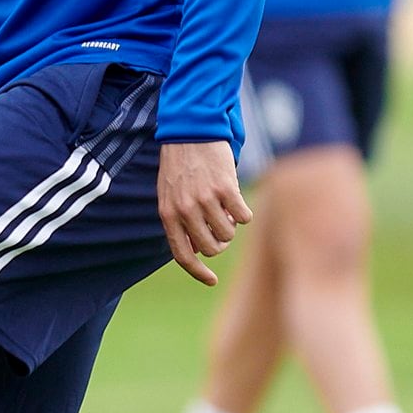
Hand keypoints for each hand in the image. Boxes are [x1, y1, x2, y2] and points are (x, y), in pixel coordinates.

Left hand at [157, 141, 250, 286]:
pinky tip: (236, 198)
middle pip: (210, 248)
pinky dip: (244, 212)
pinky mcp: (226, 188)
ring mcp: (205, 200)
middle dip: (219, 242)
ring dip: (231, 225)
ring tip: (225, 207)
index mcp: (168, 214)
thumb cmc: (181, 165)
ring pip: (228, 234)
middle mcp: (185, 210)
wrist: (191, 131)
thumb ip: (178, 222)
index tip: (211, 281)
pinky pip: (243, 217)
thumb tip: (196, 252)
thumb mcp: (169, 195)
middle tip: (220, 225)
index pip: (182, 255)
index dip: (197, 272)